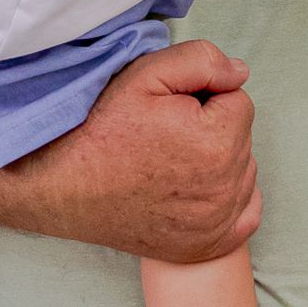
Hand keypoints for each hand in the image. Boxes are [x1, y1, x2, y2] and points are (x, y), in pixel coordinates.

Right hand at [0, 40, 259, 263]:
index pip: (238, 101)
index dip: (203, 97)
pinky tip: (194, 189)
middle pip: (241, 137)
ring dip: (220, 161)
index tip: (169, 110)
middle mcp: (225, 189)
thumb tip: (241, 73)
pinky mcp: (207, 245)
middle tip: (165, 135)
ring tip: (170, 161)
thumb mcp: (147, 74)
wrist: (61, 187)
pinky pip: (246, 212)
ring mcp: (217, 223)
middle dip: (213, 128)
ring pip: (242, 170)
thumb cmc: (101, 127)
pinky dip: (228, 199)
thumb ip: (204, 61)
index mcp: (217, 143)